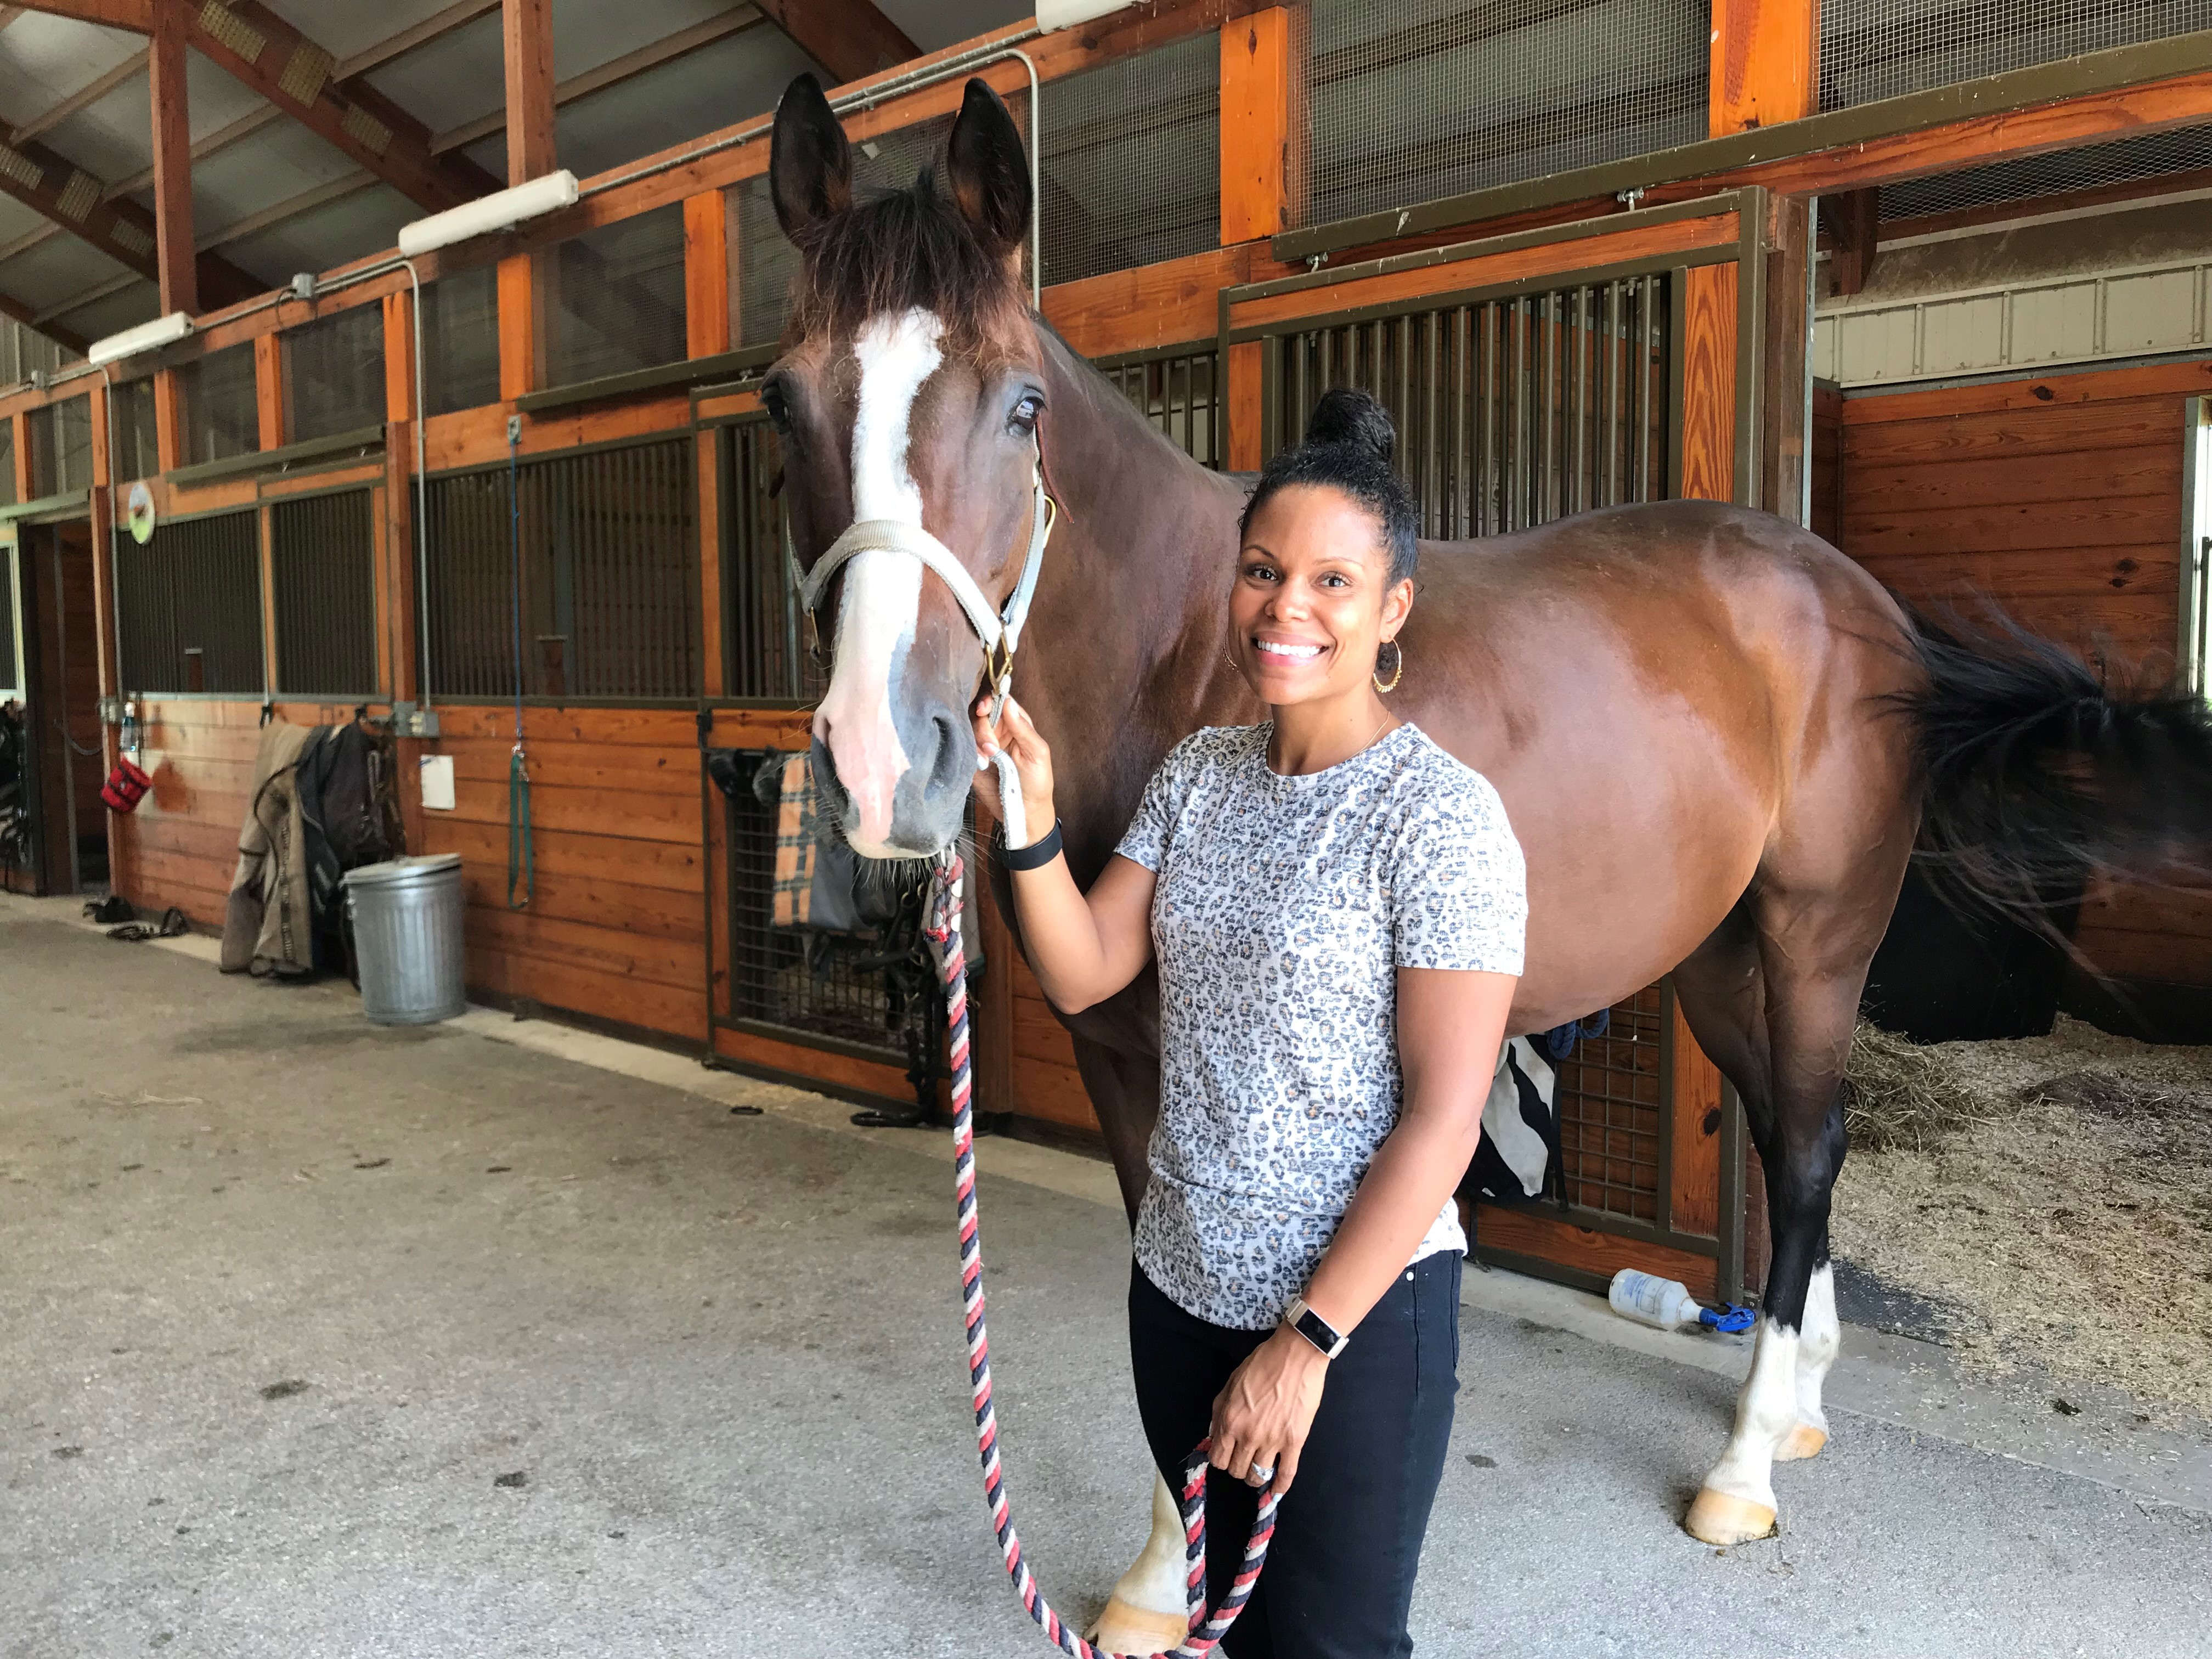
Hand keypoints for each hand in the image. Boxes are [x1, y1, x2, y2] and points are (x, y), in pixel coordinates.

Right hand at [970, 694, 1056, 847]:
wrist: (1024, 812)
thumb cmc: (1037, 782)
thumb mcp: (1037, 754)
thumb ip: (1023, 729)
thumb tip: (1008, 702)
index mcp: (1016, 724)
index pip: (1001, 701)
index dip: (991, 700)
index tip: (985, 708)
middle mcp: (998, 731)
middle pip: (981, 713)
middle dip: (983, 726)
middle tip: (992, 746)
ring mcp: (983, 745)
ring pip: (969, 729)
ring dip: (977, 741)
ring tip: (988, 758)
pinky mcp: (972, 760)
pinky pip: (963, 747)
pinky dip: (970, 753)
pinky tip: (981, 764)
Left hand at [1208, 1327, 1327, 1498]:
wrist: (1295, 1355)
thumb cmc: (1262, 1364)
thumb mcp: (1230, 1383)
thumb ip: (1219, 1411)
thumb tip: (1214, 1435)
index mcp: (1230, 1420)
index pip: (1217, 1459)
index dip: (1220, 1458)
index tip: (1226, 1453)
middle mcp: (1248, 1436)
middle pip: (1236, 1471)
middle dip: (1237, 1466)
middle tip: (1243, 1457)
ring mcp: (1273, 1441)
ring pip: (1257, 1477)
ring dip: (1255, 1477)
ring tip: (1258, 1469)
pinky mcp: (1295, 1442)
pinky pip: (1286, 1474)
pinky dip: (1280, 1487)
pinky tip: (1276, 1491)